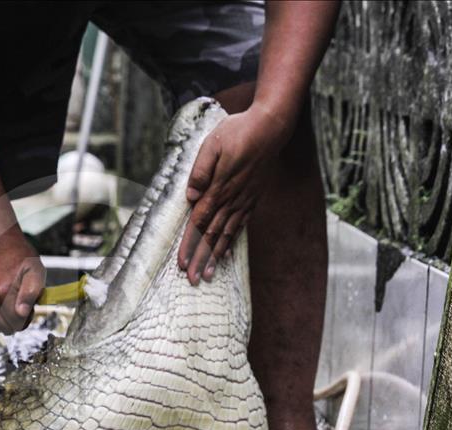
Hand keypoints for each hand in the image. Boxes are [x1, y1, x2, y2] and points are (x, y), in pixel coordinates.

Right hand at [0, 230, 44, 333]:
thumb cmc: (18, 257)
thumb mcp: (34, 270)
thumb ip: (32, 292)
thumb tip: (22, 312)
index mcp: (2, 291)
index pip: (18, 323)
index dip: (26, 317)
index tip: (28, 306)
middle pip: (4, 328)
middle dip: (14, 320)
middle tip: (17, 303)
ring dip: (1, 318)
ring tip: (5, 299)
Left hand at [178, 103, 290, 284]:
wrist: (270, 127)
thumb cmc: (237, 131)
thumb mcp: (213, 144)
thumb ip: (201, 170)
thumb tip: (191, 196)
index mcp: (218, 188)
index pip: (199, 223)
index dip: (189, 245)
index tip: (181, 264)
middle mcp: (231, 200)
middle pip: (211, 236)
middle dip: (200, 259)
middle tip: (192, 281)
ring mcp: (243, 201)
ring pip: (226, 235)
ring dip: (215, 257)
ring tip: (207, 276)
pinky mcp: (251, 198)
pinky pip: (240, 226)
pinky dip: (231, 243)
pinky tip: (226, 256)